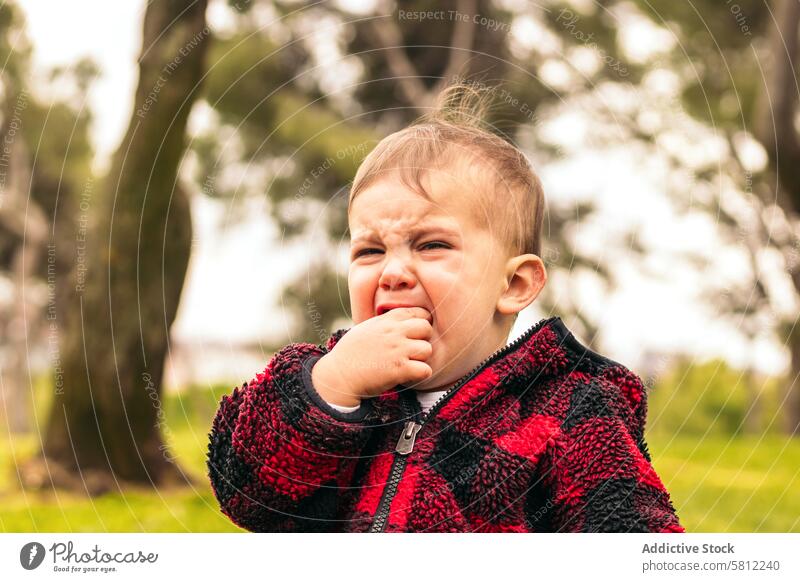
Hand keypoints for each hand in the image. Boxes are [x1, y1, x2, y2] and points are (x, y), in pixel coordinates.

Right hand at [311, 307, 433, 405]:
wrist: (338, 375)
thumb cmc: (349, 353)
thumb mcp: (365, 328)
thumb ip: (384, 323)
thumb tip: (399, 321)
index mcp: (386, 320)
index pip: (418, 312)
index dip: (420, 323)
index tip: (414, 334)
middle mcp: (393, 332)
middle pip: (426, 328)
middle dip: (423, 339)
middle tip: (413, 350)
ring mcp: (397, 350)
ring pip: (427, 349)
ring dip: (421, 359)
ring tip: (409, 364)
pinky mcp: (399, 369)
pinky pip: (425, 370)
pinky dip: (420, 374)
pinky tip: (409, 375)